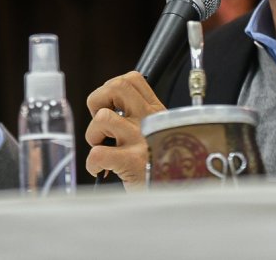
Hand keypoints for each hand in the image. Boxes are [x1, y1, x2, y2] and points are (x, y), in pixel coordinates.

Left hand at [84, 71, 165, 190]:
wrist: (183, 196)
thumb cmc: (165, 168)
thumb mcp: (163, 135)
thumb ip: (143, 120)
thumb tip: (110, 110)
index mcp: (157, 113)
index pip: (132, 79)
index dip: (111, 88)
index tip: (110, 106)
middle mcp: (150, 121)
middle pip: (116, 87)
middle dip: (97, 101)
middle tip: (101, 124)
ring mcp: (141, 140)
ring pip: (102, 118)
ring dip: (93, 134)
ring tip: (102, 147)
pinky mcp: (132, 162)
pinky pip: (98, 153)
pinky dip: (92, 163)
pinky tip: (100, 170)